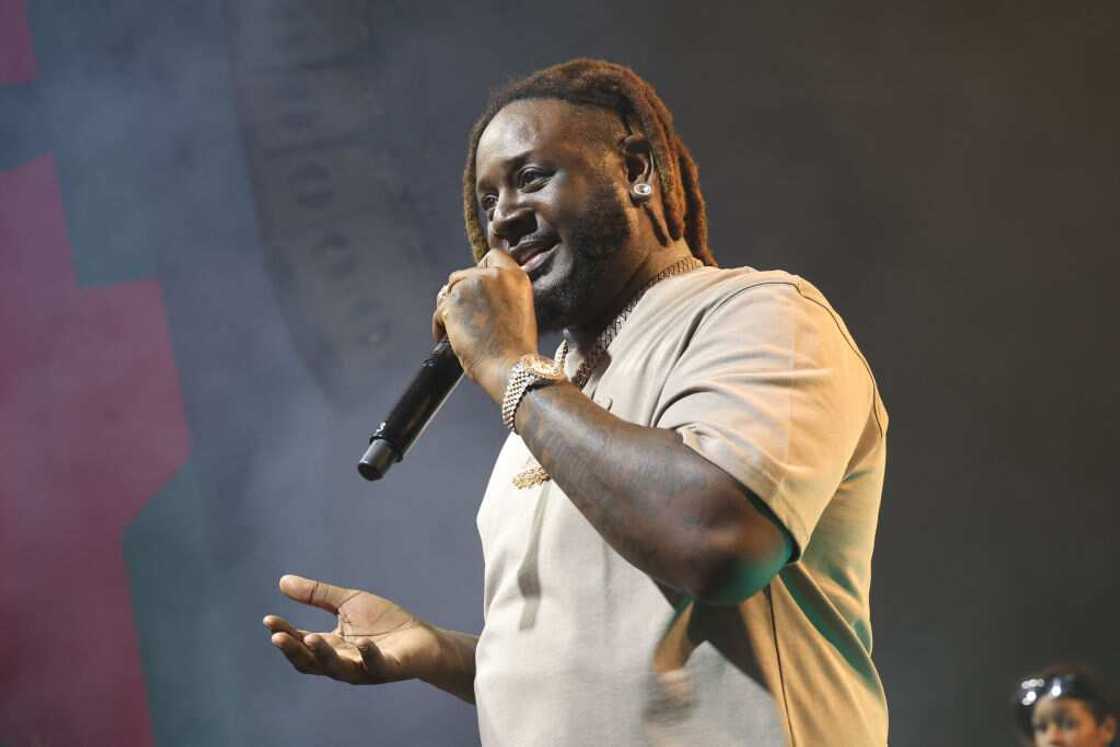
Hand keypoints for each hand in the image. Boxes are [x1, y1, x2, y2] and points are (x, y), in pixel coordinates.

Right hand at [263, 574, 439, 685]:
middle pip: (311, 662)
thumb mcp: (348, 603)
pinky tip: (362, 642)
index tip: (268, 619)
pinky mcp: (388, 668)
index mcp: (331, 646)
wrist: (422, 638)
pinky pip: (375, 664)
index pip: (300, 644)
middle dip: (293, 649)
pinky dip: (368, 654)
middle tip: (278, 636)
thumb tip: (282, 581)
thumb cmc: (384, 622)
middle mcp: (342, 662)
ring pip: (337, 668)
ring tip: (309, 637)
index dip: (284, 633)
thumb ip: (317, 595)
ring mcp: (364, 668)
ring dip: (322, 654)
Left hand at [432, 250, 537, 402]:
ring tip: (456, 329)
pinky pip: (439, 309)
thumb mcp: (519, 309)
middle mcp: (494, 275)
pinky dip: (440, 324)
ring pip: (449, 290)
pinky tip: (447, 337)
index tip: (476, 280)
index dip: (481, 268)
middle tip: (464, 315)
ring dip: (449, 308)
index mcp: (516, 277)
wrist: (510, 366)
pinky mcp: (453, 301)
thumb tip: (476, 292)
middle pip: (464, 273)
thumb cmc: (516, 348)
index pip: (493, 255)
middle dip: (461, 292)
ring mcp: (472, 285)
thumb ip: (502, 293)